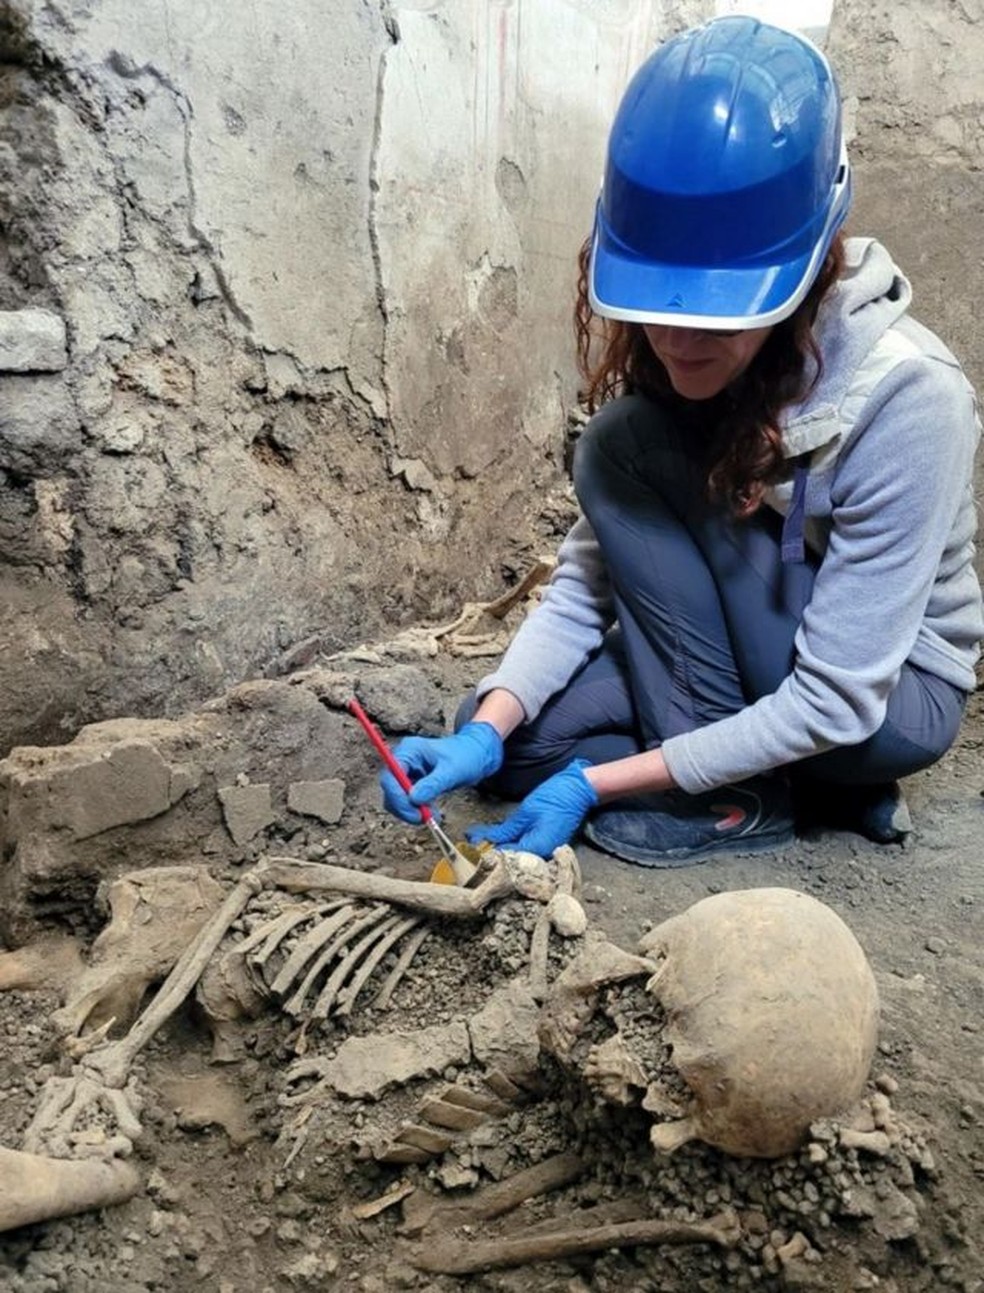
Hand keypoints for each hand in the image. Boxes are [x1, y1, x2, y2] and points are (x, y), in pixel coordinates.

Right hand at [380, 721, 503, 822]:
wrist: (474, 754)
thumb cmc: (466, 755)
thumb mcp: (452, 771)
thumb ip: (433, 784)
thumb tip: (414, 799)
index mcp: (410, 750)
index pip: (390, 776)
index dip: (397, 797)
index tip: (413, 812)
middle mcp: (404, 760)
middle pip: (390, 789)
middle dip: (404, 807)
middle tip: (424, 819)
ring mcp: (407, 771)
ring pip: (395, 798)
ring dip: (410, 811)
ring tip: (431, 815)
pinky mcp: (412, 782)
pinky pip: (405, 801)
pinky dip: (415, 810)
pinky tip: (430, 811)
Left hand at [465, 759, 598, 857]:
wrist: (578, 790)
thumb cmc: (556, 798)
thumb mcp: (526, 813)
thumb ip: (506, 831)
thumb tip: (483, 843)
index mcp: (538, 850)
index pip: (505, 859)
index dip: (484, 856)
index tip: (466, 851)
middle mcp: (542, 856)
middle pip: (509, 861)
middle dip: (487, 853)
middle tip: (467, 844)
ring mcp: (544, 851)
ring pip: (514, 855)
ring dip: (496, 847)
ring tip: (475, 839)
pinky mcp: (544, 844)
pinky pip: (522, 848)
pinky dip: (508, 843)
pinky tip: (492, 837)